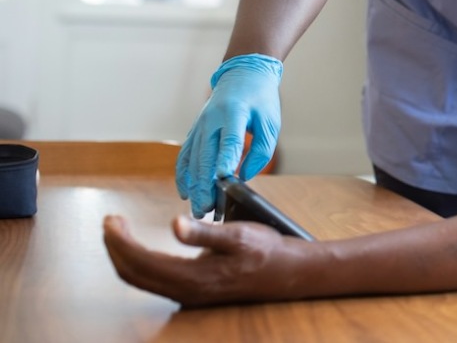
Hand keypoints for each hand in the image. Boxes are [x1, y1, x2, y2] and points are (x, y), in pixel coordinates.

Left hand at [103, 214, 301, 306]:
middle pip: (133, 274)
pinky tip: (140, 247)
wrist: (286, 273)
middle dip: (115, 247)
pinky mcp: (190, 291)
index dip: (120, 241)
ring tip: (119, 231)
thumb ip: (204, 232)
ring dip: (124, 255)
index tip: (112, 219)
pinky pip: (152, 281)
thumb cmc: (265, 251)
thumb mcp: (238, 235)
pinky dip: (137, 262)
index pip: (140, 262)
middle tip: (111, 221)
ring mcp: (186, 295)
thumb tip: (174, 224)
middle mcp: (184, 292)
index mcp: (192, 278)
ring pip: (140, 280)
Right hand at [175, 54, 282, 217]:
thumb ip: (261, 150)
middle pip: (205, 156)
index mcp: (234, 113)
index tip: (222, 181)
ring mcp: (199, 125)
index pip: (229, 141)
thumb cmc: (260, 100)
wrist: (243, 74)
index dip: (225, 161)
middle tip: (206, 210)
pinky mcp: (194, 131)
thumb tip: (243, 177)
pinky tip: (185, 192)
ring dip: (193, 186)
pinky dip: (183, 175)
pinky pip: (185, 155)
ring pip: (192, 160)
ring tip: (198, 209)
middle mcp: (211, 119)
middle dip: (204, 185)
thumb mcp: (270, 122)